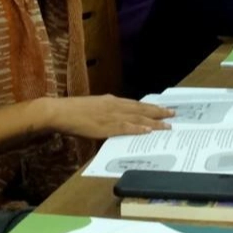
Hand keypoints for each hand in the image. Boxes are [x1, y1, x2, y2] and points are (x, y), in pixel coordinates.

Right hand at [44, 95, 174, 139]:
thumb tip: (115, 119)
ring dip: (154, 121)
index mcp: (111, 101)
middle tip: (173, 114)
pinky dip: (138, 129)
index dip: (150, 107)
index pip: (135, 103)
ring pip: (138, 118)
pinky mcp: (106, 126)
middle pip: (141, 108)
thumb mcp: (93, 108)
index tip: (162, 108)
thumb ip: (106, 112)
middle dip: (158, 111)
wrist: (60, 111)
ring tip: (167, 124)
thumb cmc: (73, 112)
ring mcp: (111, 115)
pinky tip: (148, 131)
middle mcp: (114, 105)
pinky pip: (125, 127)